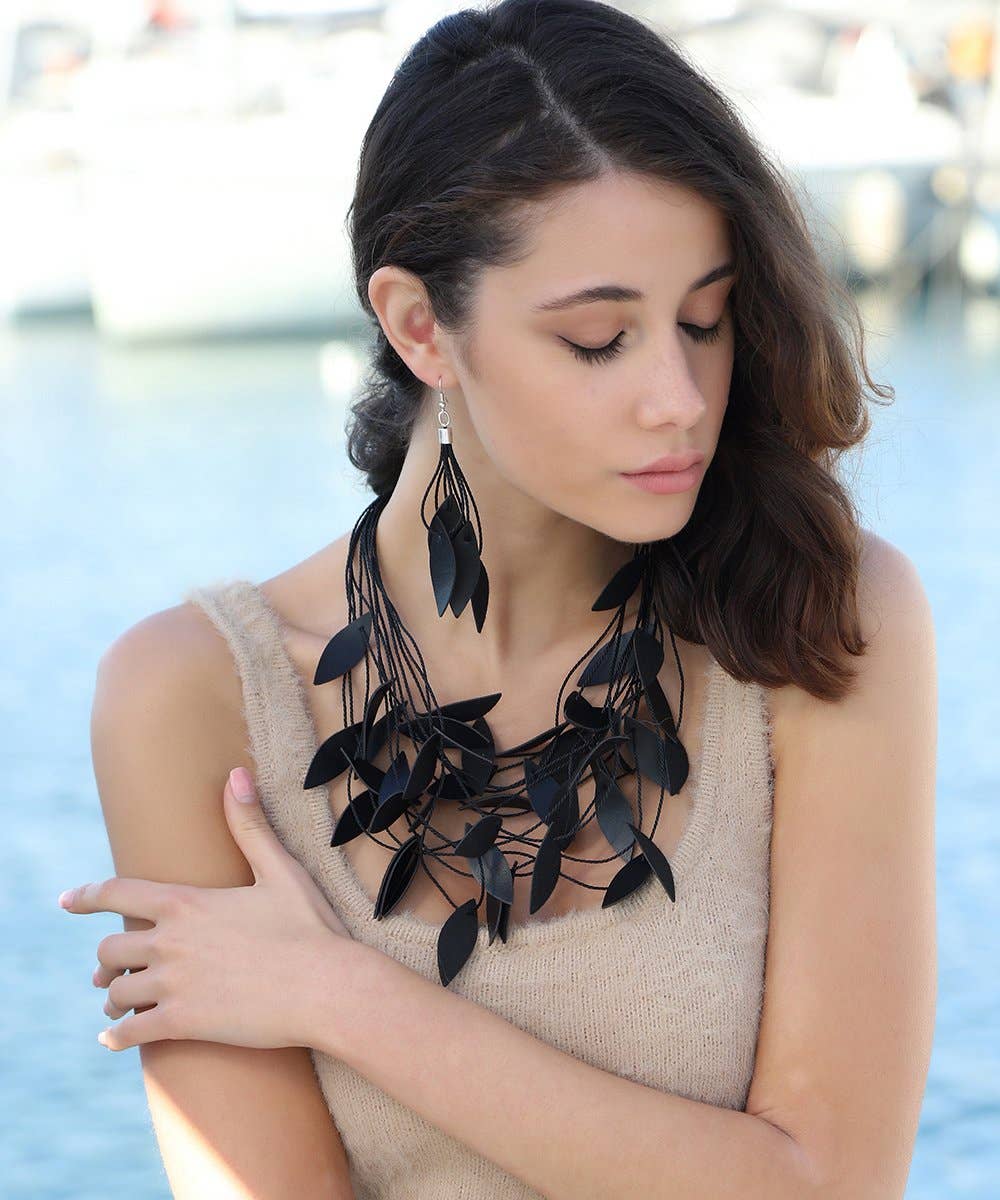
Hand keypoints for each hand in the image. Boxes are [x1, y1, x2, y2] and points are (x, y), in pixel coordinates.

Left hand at [59, 767, 355, 1052]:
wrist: (327, 988)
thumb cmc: (309, 927)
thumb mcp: (281, 870)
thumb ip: (249, 825)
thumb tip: (236, 774)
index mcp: (187, 902)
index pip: (118, 893)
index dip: (86, 897)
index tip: (67, 902)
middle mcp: (170, 942)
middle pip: (110, 950)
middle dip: (108, 959)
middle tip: (109, 968)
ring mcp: (174, 986)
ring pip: (118, 992)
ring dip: (113, 997)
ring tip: (116, 1002)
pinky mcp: (184, 1024)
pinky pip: (131, 1033)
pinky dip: (116, 1036)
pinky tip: (112, 1038)